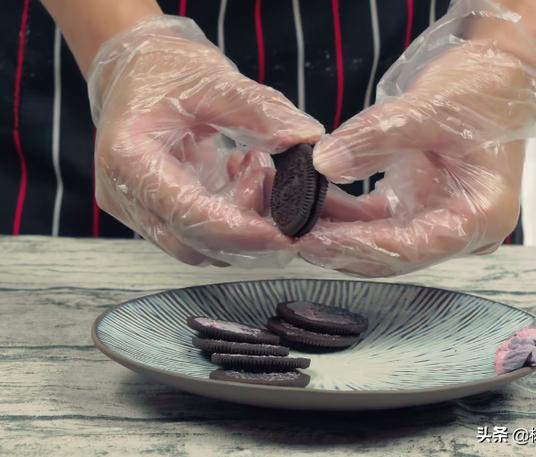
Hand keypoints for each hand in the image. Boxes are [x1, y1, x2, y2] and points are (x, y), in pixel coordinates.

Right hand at [88, 16, 323, 266]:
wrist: (134, 72)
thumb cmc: (166, 70)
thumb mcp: (215, 80)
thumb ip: (260, 111)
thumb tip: (308, 137)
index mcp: (129, 158)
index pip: (190, 216)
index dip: (243, 232)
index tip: (291, 231)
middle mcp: (125, 195)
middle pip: (197, 246)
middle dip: (250, 229)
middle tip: (271, 174)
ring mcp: (137, 211)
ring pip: (202, 249)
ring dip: (243, 224)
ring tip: (254, 166)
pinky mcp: (155, 216)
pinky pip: (200, 237)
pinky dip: (232, 219)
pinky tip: (239, 175)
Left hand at [299, 0, 535, 276]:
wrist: (498, 76)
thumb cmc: (481, 90)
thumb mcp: (429, 107)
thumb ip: (375, 137)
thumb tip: (323, 162)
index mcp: (481, 216)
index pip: (411, 247)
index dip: (358, 247)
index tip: (313, 241)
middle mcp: (464, 230)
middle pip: (393, 254)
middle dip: (340, 247)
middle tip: (292, 234)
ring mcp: (442, 221)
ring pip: (381, 241)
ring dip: (338, 232)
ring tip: (294, 216)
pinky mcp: (422, 209)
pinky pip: (378, 221)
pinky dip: (347, 214)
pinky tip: (315, 199)